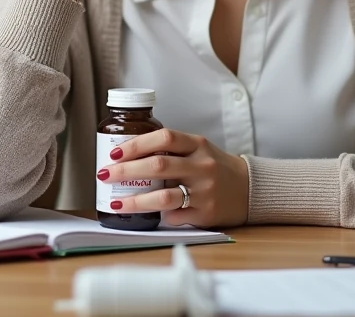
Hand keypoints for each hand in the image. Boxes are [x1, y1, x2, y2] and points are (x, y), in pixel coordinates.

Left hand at [98, 129, 249, 228]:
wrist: (249, 188)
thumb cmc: (214, 167)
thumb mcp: (198, 149)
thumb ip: (171, 150)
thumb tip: (128, 155)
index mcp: (198, 145)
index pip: (164, 138)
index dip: (137, 144)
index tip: (115, 152)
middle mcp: (202, 166)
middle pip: (158, 166)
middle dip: (126, 171)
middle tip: (105, 175)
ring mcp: (205, 191)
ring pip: (164, 196)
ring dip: (135, 200)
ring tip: (116, 202)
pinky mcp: (206, 214)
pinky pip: (175, 216)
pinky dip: (158, 215)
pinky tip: (146, 215)